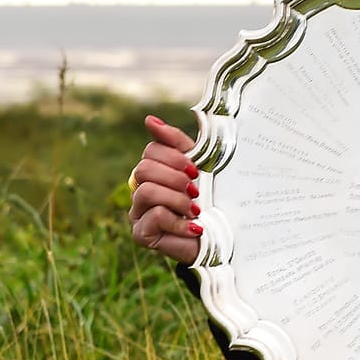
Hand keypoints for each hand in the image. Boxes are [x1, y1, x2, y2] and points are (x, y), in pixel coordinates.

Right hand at [128, 114, 202, 262]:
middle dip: (175, 178)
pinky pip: (154, 216)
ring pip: (146, 191)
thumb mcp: (199, 167)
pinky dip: (179, 221)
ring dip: (177, 200)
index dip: (174, 157)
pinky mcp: (141, 234)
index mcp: (154, 171)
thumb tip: (149, 120)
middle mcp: (140, 190)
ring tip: (196, 210)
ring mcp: (138, 212)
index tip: (197, 171)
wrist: (222, 239)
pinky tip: (194, 227)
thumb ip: (176, 143)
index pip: (151, 151)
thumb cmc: (211, 201)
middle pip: (144, 169)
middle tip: (196, 191)